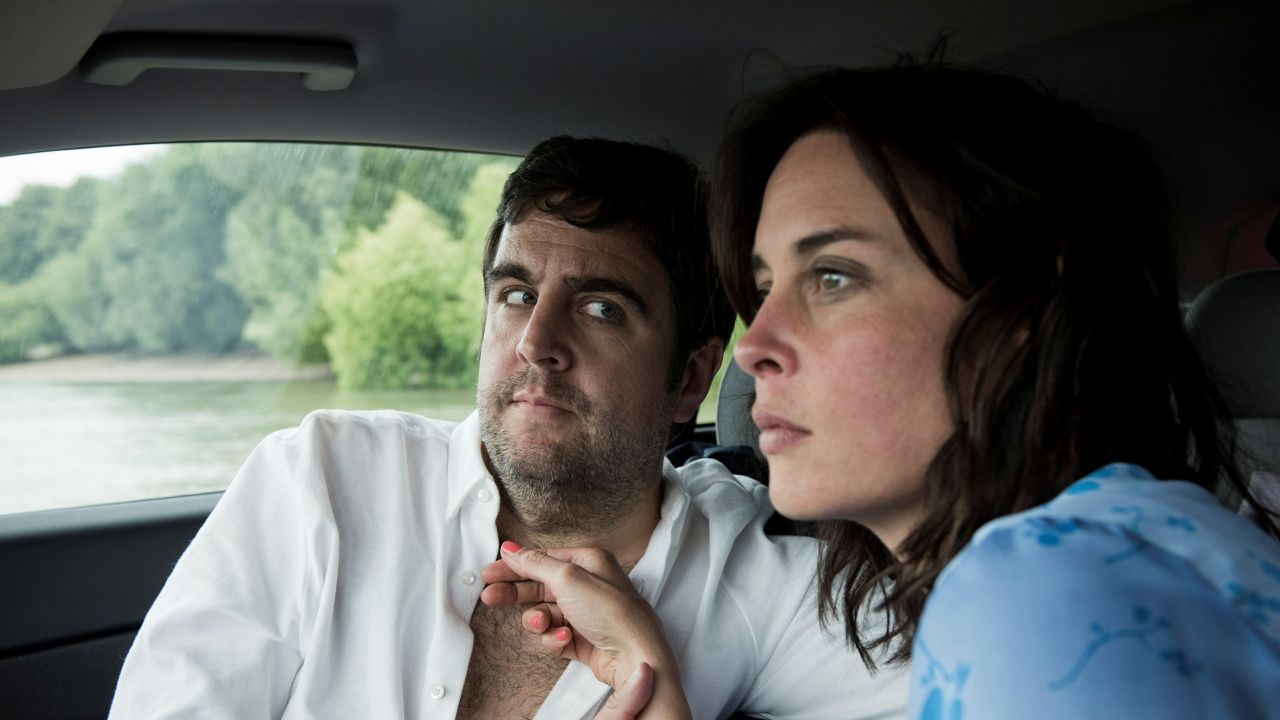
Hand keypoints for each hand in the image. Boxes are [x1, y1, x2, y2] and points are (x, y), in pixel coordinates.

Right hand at [479, 542, 690, 718]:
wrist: (634, 656)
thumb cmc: (610, 612)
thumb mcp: (568, 578)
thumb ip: (535, 563)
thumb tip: (511, 548)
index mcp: (588, 561)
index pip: (543, 559)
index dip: (515, 565)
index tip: (490, 572)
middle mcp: (587, 585)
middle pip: (539, 585)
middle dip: (516, 593)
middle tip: (490, 597)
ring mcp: (584, 614)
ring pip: (544, 614)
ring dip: (538, 621)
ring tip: (541, 625)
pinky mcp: (582, 639)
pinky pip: (554, 636)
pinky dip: (554, 639)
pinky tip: (564, 639)